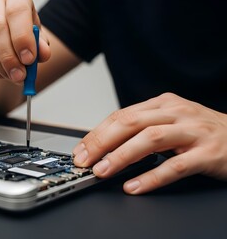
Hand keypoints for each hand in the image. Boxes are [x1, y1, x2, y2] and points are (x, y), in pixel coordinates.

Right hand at [0, 0, 50, 82]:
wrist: (4, 30)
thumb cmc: (21, 29)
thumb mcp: (35, 34)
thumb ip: (40, 43)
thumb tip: (43, 54)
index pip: (16, 12)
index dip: (22, 37)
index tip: (29, 60)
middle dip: (10, 58)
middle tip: (20, 76)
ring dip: (0, 67)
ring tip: (14, 76)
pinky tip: (0, 72)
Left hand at [72, 93, 226, 193]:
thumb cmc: (203, 132)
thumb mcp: (171, 121)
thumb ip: (143, 127)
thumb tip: (105, 143)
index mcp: (163, 104)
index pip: (122, 115)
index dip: (97, 133)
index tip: (80, 150)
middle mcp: (177, 113)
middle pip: (131, 123)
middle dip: (101, 142)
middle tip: (84, 160)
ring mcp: (194, 132)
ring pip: (150, 140)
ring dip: (121, 156)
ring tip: (102, 171)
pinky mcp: (208, 153)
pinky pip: (175, 166)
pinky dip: (151, 177)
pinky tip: (134, 185)